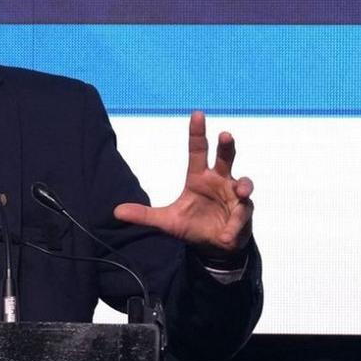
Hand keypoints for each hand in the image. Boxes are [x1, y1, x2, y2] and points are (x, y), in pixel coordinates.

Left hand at [113, 111, 252, 258]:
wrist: (212, 247)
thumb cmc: (192, 225)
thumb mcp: (166, 221)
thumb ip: (144, 215)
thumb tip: (116, 212)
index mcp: (199, 177)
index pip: (198, 150)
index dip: (197, 132)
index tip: (197, 114)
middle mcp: (220, 181)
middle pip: (226, 157)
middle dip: (227, 145)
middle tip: (225, 134)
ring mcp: (234, 196)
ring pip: (244, 184)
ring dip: (244, 186)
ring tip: (241, 192)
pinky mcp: (243, 214)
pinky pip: (242, 216)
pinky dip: (235, 225)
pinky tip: (226, 236)